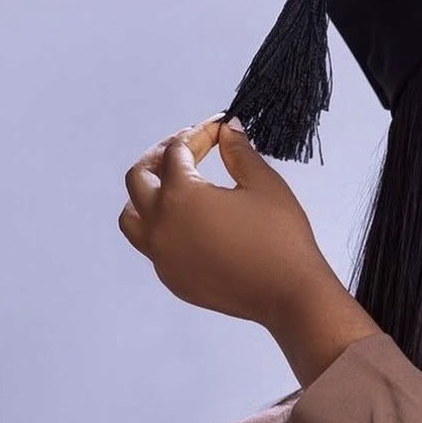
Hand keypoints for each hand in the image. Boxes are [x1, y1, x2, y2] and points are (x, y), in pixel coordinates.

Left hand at [118, 113, 338, 330]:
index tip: (219, 128)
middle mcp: (161, 225)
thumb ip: (239, 152)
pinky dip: (160, 227)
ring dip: (146, 195)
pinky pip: (151, 246)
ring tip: (170, 186)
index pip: (178, 151)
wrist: (289, 294)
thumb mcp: (265, 185)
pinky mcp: (172, 278)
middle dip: (160, 155)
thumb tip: (227, 130)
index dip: (199, 133)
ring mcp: (162, 255)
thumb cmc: (282, 237)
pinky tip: (187, 223)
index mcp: (182, 196)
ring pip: (132, 216)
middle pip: (139, 178)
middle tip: (186, 147)